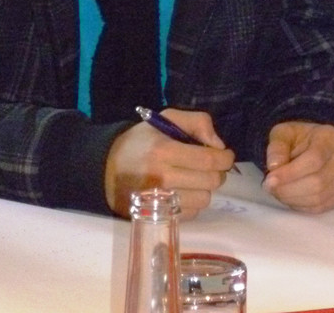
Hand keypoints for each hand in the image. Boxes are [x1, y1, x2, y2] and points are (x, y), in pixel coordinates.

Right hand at [104, 108, 234, 219]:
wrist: (108, 168)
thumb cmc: (142, 141)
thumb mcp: (166, 119)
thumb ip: (197, 122)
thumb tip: (218, 145)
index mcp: (164, 151)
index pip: (208, 160)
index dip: (224, 158)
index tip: (226, 155)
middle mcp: (162, 179)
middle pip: (210, 182)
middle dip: (218, 172)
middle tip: (210, 166)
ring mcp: (160, 201)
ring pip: (204, 200)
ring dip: (205, 188)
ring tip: (195, 178)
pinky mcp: (159, 215)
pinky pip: (192, 213)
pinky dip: (193, 202)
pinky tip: (183, 190)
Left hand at [263, 121, 333, 212]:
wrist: (312, 146)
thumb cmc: (297, 139)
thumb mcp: (282, 133)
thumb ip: (277, 146)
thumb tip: (274, 166)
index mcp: (330, 137)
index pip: (314, 159)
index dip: (290, 173)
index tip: (270, 179)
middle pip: (318, 182)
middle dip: (289, 189)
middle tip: (270, 188)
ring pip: (319, 197)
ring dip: (293, 199)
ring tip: (277, 192)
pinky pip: (321, 207)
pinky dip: (301, 206)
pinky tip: (289, 198)